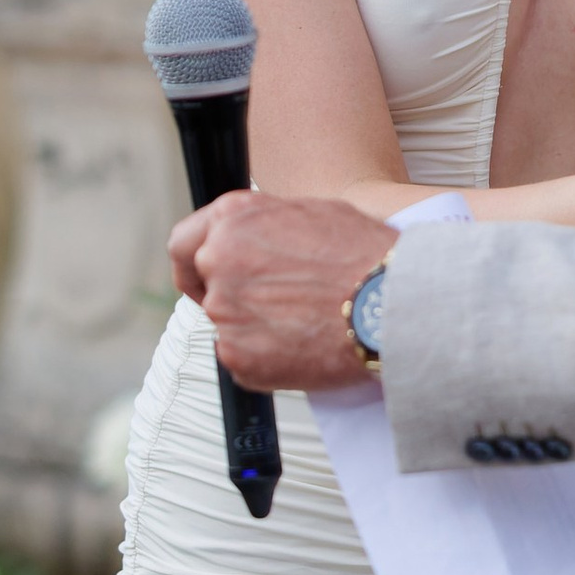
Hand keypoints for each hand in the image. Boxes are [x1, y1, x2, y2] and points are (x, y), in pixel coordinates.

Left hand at [169, 192, 387, 392]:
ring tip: (309, 324)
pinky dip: (269, 360)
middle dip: (235, 299)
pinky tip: (308, 346)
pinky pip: (245, 361)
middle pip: (208, 289)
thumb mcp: (310, 213)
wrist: (391, 303)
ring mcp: (224, 311)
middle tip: (278, 308)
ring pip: (231, 327)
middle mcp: (218, 260)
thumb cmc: (365, 255)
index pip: (183, 243)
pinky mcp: (238, 356)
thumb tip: (254, 244)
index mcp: (232, 219)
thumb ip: (264, 228)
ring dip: (258, 330)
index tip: (201, 281)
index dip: (193, 266)